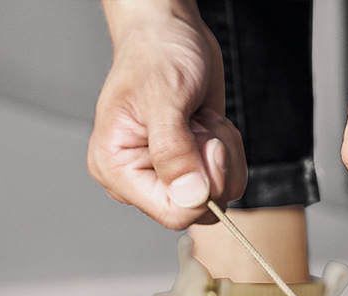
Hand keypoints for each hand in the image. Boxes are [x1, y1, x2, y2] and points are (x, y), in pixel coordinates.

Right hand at [88, 1, 246, 228]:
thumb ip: (175, 152)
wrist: (170, 31)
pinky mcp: (192, 170)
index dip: (202, 190)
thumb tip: (192, 196)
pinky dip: (230, 150)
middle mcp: (141, 180)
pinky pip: (229, 181)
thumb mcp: (164, 98)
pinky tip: (206, 125)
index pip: (171, 213)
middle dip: (213, 166)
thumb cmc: (155, 54)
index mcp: (117, 170)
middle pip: (199, 209)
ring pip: (219, 196)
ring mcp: (169, 178)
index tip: (206, 145)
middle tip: (198, 125)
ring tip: (199, 121)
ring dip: (223, 154)